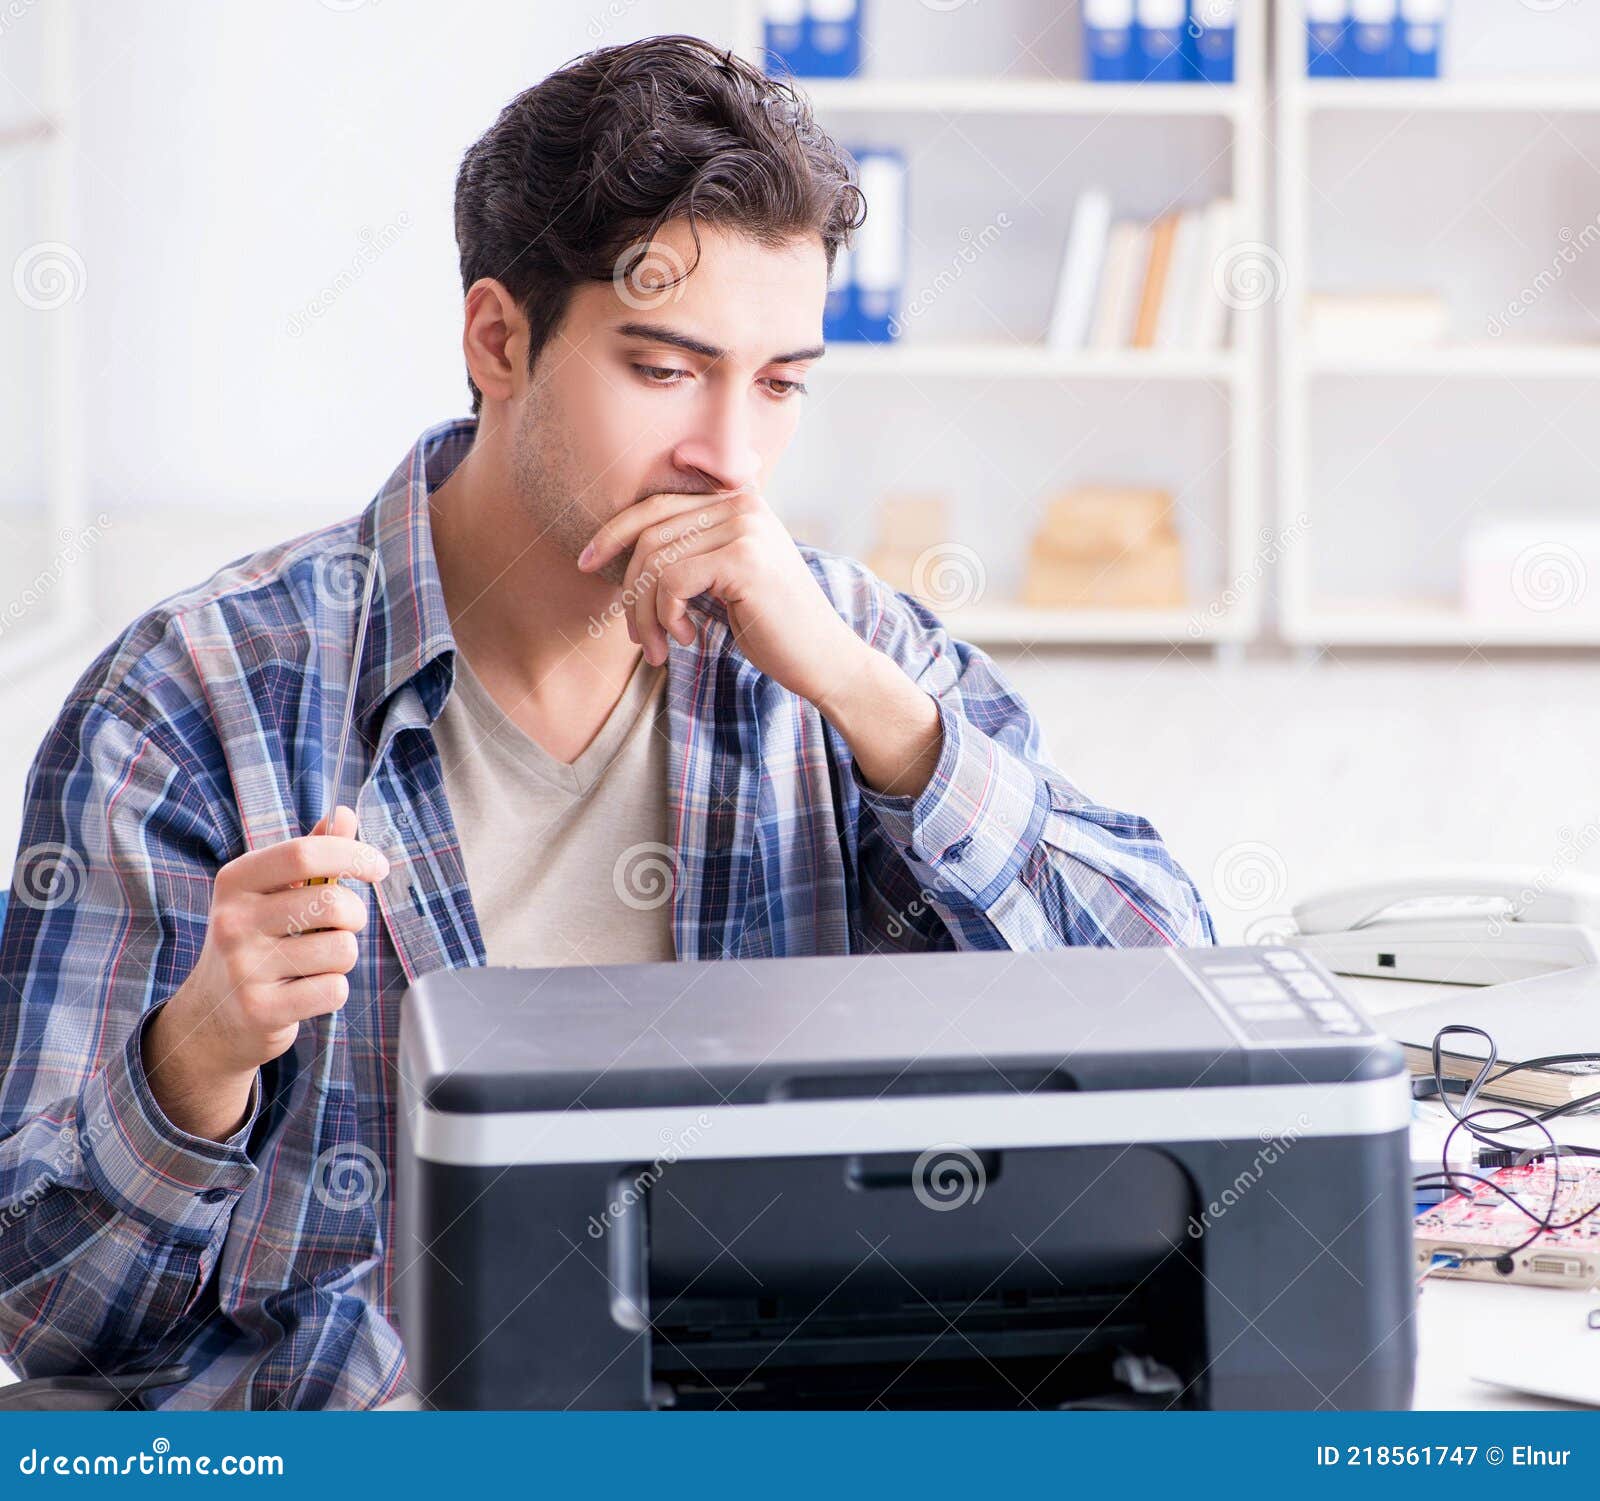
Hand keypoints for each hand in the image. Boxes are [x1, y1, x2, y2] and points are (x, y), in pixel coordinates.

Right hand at [141, 805, 388, 1140]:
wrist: (213, 1018)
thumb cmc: (256, 941)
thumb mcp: (271, 893)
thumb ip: (311, 855)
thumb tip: (344, 814)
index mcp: (236, 881)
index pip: (305, 853)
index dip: (353, 854)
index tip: (378, 867)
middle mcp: (233, 921)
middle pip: (332, 903)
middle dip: (355, 914)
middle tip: (343, 925)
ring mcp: (243, 968)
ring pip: (342, 949)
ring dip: (343, 956)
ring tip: (314, 962)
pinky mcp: (260, 1010)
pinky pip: (335, 990)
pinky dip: (333, 990)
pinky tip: (305, 991)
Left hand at [576, 485, 867, 705]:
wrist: (823, 658)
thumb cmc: (770, 626)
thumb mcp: (724, 580)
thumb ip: (689, 554)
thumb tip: (619, 553)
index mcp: (737, 502)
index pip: (656, 505)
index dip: (613, 532)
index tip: (586, 562)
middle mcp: (742, 504)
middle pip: (649, 533)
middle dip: (629, 590)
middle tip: (635, 636)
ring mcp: (745, 528)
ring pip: (656, 561)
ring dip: (645, 614)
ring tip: (659, 646)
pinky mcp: (744, 559)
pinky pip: (673, 581)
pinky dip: (667, 617)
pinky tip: (687, 638)